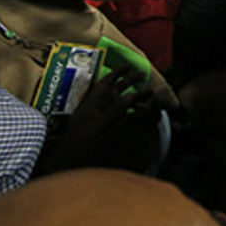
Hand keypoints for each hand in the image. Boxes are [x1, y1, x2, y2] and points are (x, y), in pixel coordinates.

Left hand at [37, 65, 158, 172]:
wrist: (75, 160)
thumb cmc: (81, 141)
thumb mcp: (99, 124)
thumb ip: (116, 110)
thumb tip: (131, 97)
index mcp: (94, 101)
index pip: (107, 81)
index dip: (118, 72)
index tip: (130, 65)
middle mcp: (101, 106)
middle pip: (118, 90)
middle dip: (131, 82)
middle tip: (143, 74)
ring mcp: (107, 117)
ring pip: (124, 103)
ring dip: (137, 98)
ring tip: (150, 93)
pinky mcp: (112, 128)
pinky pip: (127, 116)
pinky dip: (137, 112)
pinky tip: (146, 109)